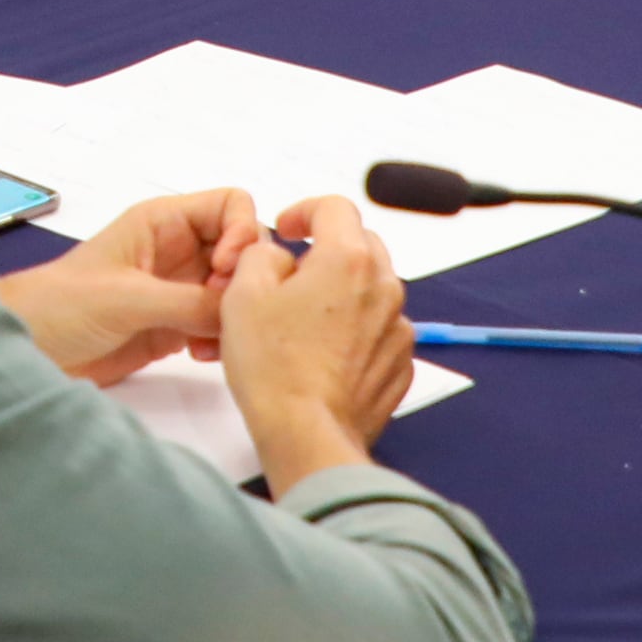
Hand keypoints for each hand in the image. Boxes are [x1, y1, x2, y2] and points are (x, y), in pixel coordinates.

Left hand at [0, 186, 257, 384]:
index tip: (225, 269)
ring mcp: (179, 289)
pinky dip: (222, 339)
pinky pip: (219, 324)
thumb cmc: (59, 304)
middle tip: (223, 310)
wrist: (27, 349)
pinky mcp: (175, 326)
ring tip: (214, 339)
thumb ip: (187, 300)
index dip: (241, 232)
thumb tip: (240, 309)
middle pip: (242, 250)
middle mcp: (178, 250)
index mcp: (163, 222)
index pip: (231, 206)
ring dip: (236, 314)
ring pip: (235, 291)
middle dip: (243, 280)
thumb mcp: (127, 297)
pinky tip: (202, 354)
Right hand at [219, 196, 411, 491]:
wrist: (307, 434)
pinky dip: (356, 333)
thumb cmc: (275, 370)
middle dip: (327, 250)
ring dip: (343, 294)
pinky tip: (323, 354)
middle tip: (292, 275)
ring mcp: (396, 328)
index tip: (287, 229)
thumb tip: (276, 255)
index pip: (334, 207)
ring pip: (372, 290)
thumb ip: (260, 255)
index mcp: (347, 259)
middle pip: (359, 245)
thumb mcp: (242, 294)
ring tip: (304, 323)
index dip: (304, 211)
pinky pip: (379, 332)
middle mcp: (383, 287)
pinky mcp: (399, 364)